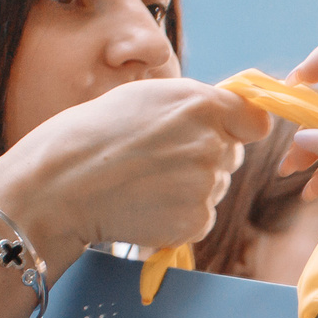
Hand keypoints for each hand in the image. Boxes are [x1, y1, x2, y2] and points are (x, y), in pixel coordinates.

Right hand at [0, 76, 272, 262]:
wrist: (61, 185)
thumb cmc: (94, 134)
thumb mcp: (146, 96)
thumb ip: (195, 104)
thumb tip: (235, 115)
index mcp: (202, 104)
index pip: (256, 120)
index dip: (240, 127)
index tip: (226, 132)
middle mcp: (212, 144)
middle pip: (230, 155)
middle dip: (204, 156)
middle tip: (154, 158)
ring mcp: (206, 185)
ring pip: (213, 187)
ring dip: (188, 187)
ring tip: (141, 180)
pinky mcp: (196, 221)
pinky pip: (200, 217)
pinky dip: (178, 215)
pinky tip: (144, 204)